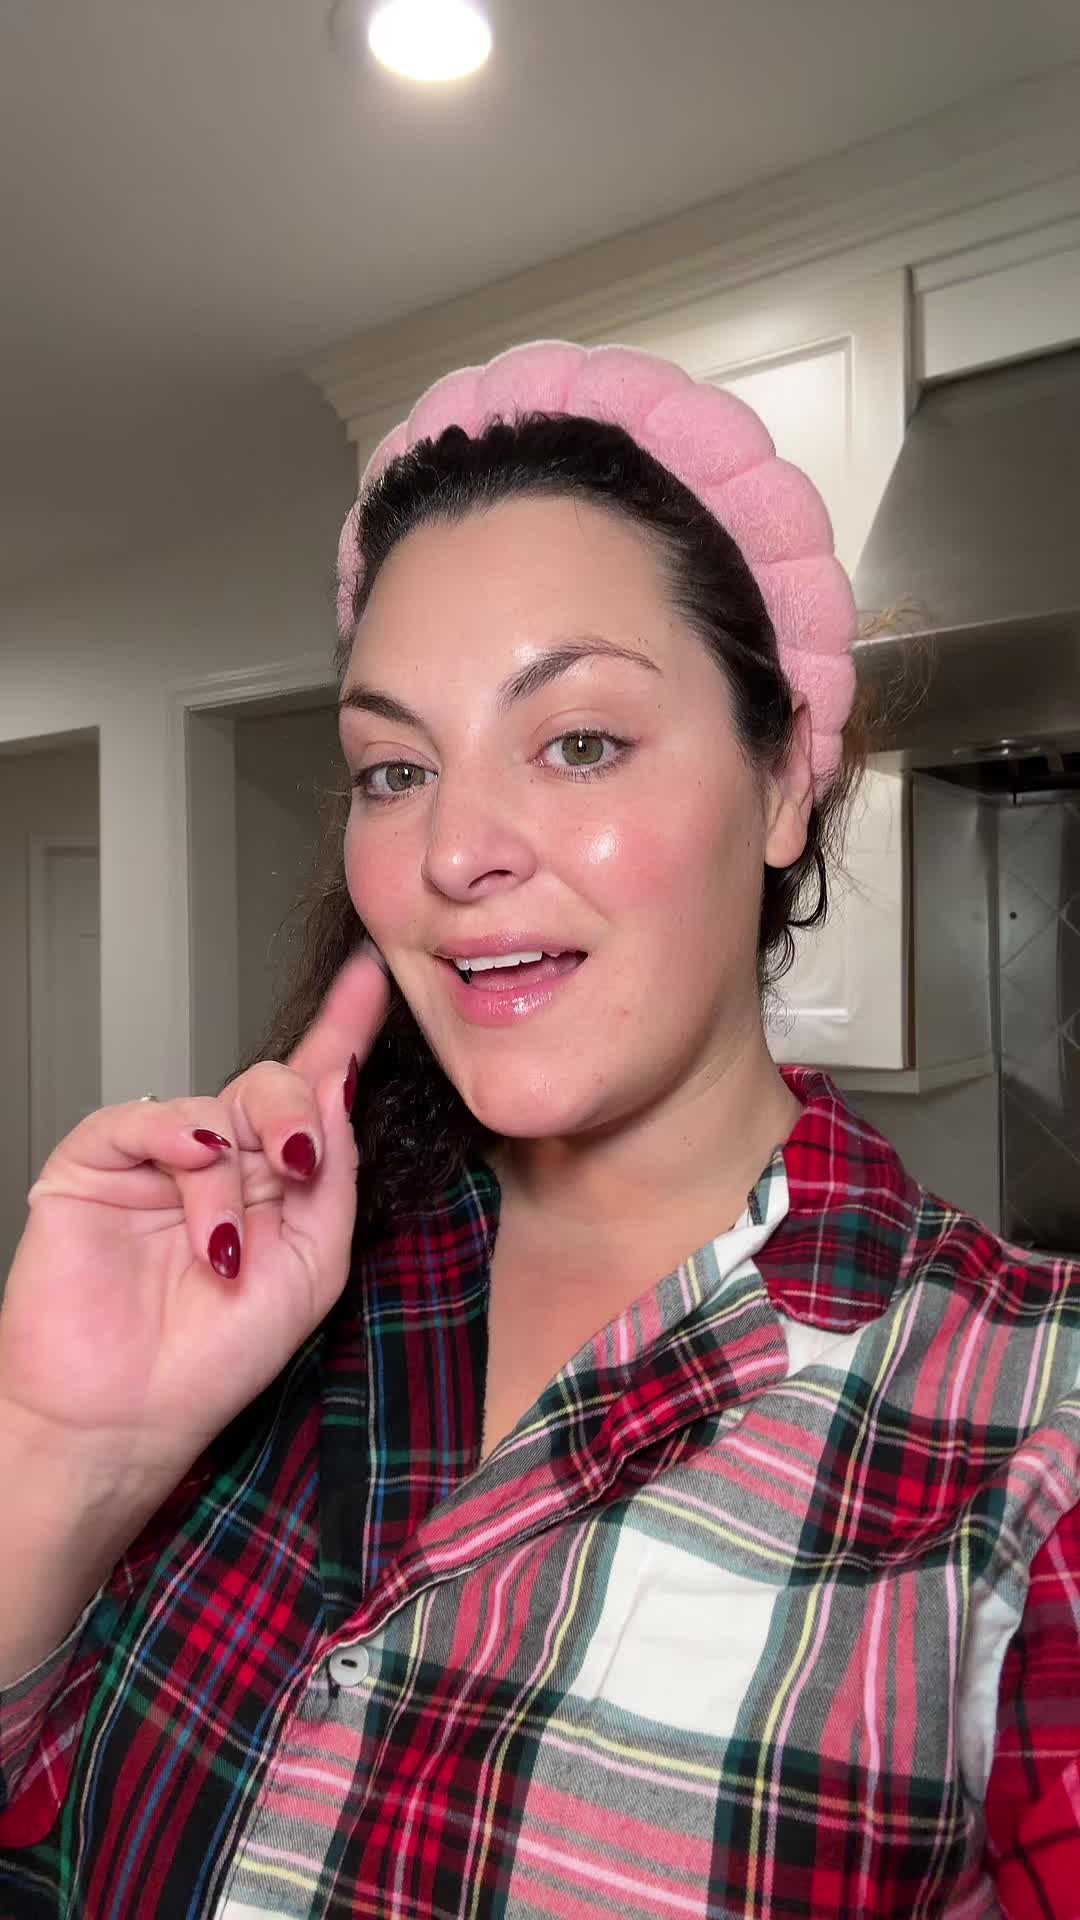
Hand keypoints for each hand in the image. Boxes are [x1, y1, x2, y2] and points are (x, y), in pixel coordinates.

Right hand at [0, 944, 390, 1499]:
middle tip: (299, 1161)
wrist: (125, 1418)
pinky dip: (176, 1137)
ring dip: (232, 1175)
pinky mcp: (96, 1163)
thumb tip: (342, 1085)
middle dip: (297, 1112)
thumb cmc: (212, 1359)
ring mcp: (157, 1159)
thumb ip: (333, 1174)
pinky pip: (144, 1114)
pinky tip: (190, 1173)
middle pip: (274, 1084)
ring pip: (216, 1103)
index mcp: (275, 1183)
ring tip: (220, 1249)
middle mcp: (221, 1161)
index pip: (314, 1092)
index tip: (374, 977)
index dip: (344, 1029)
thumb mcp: (311, 1265)